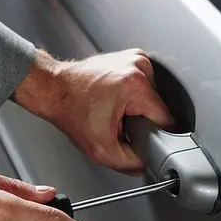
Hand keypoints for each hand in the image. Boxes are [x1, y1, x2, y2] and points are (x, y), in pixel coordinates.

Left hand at [14, 49, 173, 174]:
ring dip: (137, 107)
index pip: (166, 119)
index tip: (136, 135)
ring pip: (152, 96)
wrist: (54, 89)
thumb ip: (130, 163)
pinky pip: (144, 85)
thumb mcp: (101, 150)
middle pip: (158, 107)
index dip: (153, 134)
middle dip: (142, 119)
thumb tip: (146, 163)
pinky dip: (133, 95)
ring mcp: (135, 58)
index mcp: (136, 85)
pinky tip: (116, 98)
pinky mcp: (131, 57)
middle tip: (118, 122)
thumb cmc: (70, 110)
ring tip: (114, 108)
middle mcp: (139, 66)